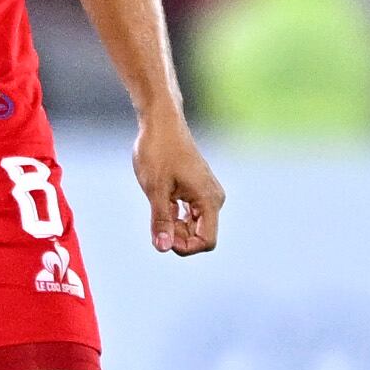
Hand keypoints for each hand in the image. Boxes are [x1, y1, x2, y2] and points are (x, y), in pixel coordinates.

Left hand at [133, 115, 223, 255]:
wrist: (161, 121)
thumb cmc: (158, 151)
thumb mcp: (155, 189)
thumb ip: (161, 220)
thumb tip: (163, 248)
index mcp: (209, 200)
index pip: (206, 241)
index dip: (184, 246)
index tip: (162, 234)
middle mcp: (213, 199)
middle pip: (200, 235)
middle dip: (177, 235)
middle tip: (156, 217)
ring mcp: (206, 194)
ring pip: (193, 225)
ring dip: (174, 225)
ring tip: (158, 205)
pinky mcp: (197, 189)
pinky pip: (189, 214)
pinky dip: (174, 215)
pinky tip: (161, 202)